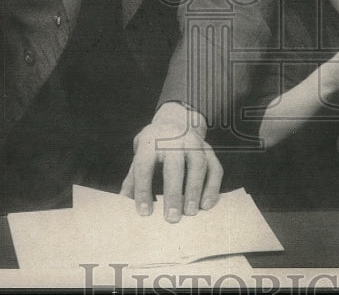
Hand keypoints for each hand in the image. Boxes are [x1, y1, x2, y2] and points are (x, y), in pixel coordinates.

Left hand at [120, 102, 221, 222]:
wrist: (175, 120)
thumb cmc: (153, 146)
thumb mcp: (139, 155)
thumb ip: (133, 178)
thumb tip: (124, 202)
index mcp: (150, 142)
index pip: (144, 166)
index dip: (143, 190)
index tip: (144, 213)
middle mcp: (173, 139)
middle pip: (174, 165)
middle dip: (173, 193)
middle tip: (171, 218)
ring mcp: (194, 142)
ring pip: (198, 164)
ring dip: (195, 190)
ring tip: (190, 213)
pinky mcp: (208, 149)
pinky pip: (214, 168)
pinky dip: (212, 187)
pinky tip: (206, 205)